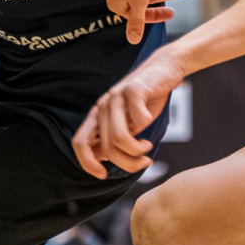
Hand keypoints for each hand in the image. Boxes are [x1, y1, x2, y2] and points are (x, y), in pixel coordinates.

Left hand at [71, 50, 183, 176]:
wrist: (164, 69)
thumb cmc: (146, 100)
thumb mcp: (129, 124)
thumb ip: (116, 138)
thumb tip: (105, 158)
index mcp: (98, 116)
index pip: (80, 143)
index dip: (87, 163)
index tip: (103, 175)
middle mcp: (103, 106)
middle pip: (107, 148)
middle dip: (128, 163)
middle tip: (145, 162)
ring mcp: (116, 96)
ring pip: (118, 137)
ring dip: (137, 150)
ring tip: (148, 147)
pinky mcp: (133, 89)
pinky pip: (138, 119)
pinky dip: (146, 124)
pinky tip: (150, 119)